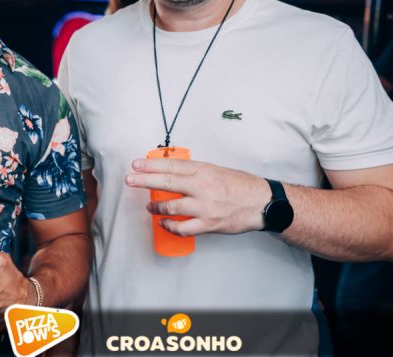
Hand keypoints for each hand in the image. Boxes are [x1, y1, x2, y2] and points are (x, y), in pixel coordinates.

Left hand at [125, 158, 269, 235]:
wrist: (263, 203)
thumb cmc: (241, 185)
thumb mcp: (216, 170)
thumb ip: (195, 173)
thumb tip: (172, 173)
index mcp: (203, 170)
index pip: (171, 165)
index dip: (151, 165)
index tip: (136, 164)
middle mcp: (202, 187)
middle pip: (167, 182)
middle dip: (144, 181)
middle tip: (130, 179)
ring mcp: (205, 206)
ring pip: (171, 206)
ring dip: (156, 206)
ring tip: (149, 205)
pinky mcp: (208, 224)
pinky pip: (183, 227)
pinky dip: (170, 226)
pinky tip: (164, 223)